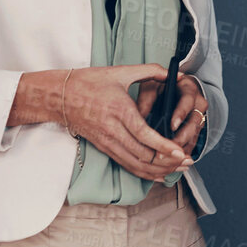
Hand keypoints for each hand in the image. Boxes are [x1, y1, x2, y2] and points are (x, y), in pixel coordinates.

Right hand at [63, 64, 193, 182]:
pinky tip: (159, 175)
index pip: (145, 135)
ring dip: (158, 170)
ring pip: (135, 164)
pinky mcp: (104, 147)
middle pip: (143, 155)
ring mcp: (107, 142)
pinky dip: (144, 172)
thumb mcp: (120, 72)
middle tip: (188, 162)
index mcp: (120, 111)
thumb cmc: (89, 82)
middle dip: (167, 162)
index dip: (164, 146)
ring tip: (178, 169)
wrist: (59, 96)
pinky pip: (126, 165)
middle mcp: (113, 130)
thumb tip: (175, 73)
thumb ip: (150, 71)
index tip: (180, 152)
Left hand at [134, 71, 209, 155]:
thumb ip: (145, 100)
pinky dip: (182, 154)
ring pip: (194, 137)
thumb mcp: (151, 87)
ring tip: (168, 159)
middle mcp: (198, 105)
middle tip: (167, 147)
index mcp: (189, 90)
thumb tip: (136, 119)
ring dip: (181, 150)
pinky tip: (172, 162)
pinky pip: (192, 144)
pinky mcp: (196, 131)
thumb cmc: (161, 87)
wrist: (174, 89)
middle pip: (194, 124)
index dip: (180, 115)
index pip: (187, 102)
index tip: (171, 125)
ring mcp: (199, 119)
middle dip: (180, 138)